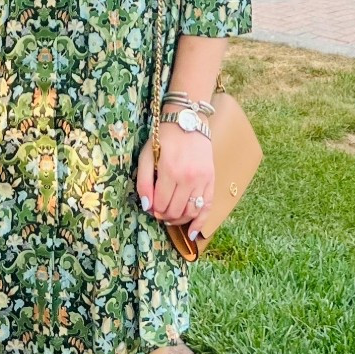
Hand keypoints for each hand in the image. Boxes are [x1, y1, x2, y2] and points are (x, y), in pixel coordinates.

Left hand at [136, 123, 215, 237]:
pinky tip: (192, 232)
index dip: (153, 209)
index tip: (150, 206)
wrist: (188, 120)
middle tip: (159, 212)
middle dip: (164, 215)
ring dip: (178, 219)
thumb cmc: (164, 138)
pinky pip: (207, 206)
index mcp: (170, 170)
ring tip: (171, 217)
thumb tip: (147, 207)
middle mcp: (188, 177)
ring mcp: (202, 179)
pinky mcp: (211, 179)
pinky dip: (200, 222)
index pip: (160, 204)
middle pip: (175, 210)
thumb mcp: (146, 155)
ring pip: (190, 211)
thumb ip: (143, 181)